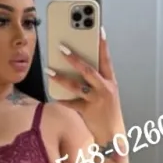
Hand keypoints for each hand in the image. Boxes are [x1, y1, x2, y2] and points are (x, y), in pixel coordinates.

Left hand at [48, 27, 123, 143]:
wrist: (112, 134)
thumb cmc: (107, 110)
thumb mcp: (107, 91)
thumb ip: (95, 79)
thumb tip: (77, 65)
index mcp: (110, 80)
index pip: (107, 58)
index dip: (103, 43)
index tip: (99, 29)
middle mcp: (105, 88)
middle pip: (88, 69)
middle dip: (74, 58)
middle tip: (61, 47)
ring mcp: (97, 99)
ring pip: (77, 86)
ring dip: (61, 77)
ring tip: (49, 70)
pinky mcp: (88, 111)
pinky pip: (71, 103)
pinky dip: (62, 99)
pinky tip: (52, 95)